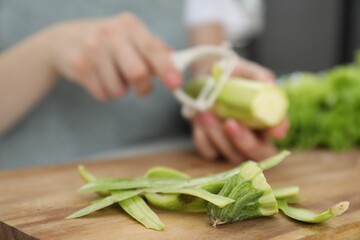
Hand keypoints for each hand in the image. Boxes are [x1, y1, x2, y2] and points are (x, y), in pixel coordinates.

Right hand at [48, 13, 180, 99]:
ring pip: (119, 90)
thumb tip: (175, 60)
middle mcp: (111, 34)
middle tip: (141, 88)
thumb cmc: (106, 42)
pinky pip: (103, 94)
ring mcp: (93, 49)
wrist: (63, 40)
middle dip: (143, 88)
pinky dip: (105, 93)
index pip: (153, 48)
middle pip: (138, 73)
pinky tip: (98, 78)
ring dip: (120, 90)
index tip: (175, 84)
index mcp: (129, 25)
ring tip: (111, 75)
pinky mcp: (80, 66)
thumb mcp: (129, 36)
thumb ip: (153, 48)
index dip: (166, 68)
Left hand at [192, 58, 288, 162]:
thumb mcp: (244, 71)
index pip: (279, 129)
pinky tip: (199, 118)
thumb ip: (258, 76)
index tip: (274, 129)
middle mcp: (254, 137)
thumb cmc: (231, 77)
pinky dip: (203, 136)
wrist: (206, 80)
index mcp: (267, 119)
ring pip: (232, 155)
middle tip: (230, 123)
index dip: (279, 130)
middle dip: (244, 141)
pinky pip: (209, 152)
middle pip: (259, 154)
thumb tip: (269, 82)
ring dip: (217, 134)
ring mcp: (233, 146)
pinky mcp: (213, 149)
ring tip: (204, 113)